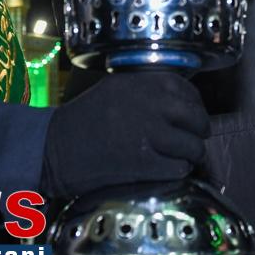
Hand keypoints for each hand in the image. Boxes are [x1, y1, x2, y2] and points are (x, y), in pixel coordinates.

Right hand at [40, 69, 208, 196]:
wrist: (54, 148)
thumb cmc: (83, 119)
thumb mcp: (115, 88)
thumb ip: (148, 89)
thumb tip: (182, 100)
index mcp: (142, 83)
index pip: (188, 92)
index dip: (196, 105)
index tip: (192, 115)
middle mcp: (150, 105)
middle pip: (197, 119)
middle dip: (200, 131)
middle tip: (194, 138)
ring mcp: (149, 135)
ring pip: (193, 146)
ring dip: (191, 155)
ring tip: (182, 157)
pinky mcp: (144, 164)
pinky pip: (179, 168)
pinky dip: (178, 171)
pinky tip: (167, 169)